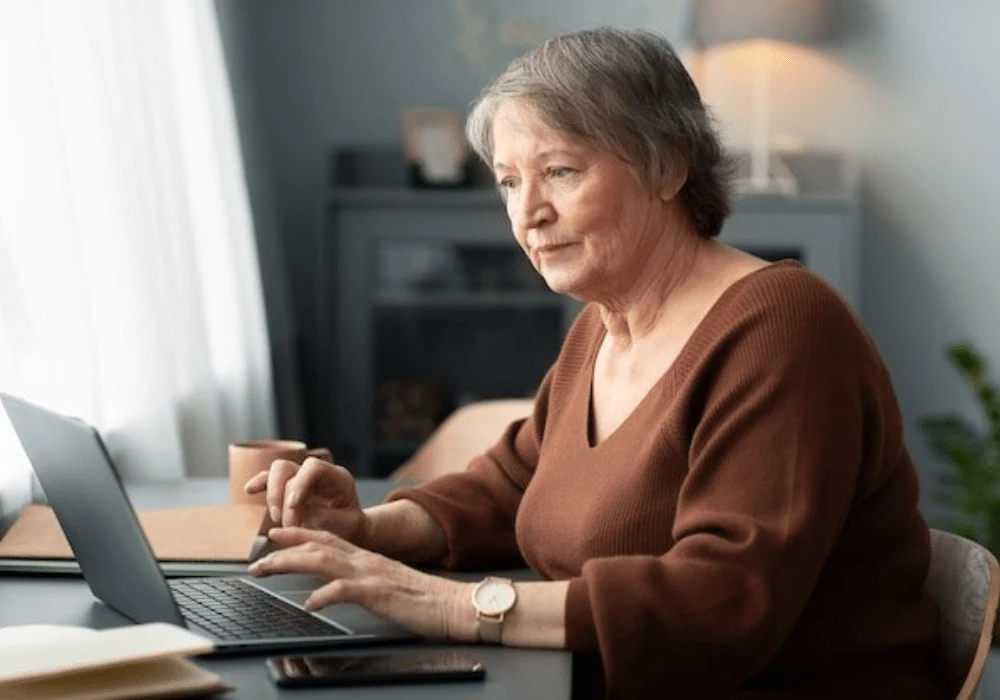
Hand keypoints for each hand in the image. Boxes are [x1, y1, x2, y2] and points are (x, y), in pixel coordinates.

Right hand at [243, 457, 369, 543]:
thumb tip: (297, 511)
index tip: (293, 506)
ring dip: (272, 497)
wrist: (351, 531)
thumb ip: (321, 516)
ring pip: (275, 473)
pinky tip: (249, 490)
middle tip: (284, 521)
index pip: (313, 467)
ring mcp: (301, 479)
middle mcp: (317, 474)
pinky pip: (269, 480)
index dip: (299, 484)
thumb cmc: (351, 527)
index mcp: (337, 477)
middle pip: (287, 467)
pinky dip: (259, 484)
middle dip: (280, 494)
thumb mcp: (344, 524)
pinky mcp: (288, 489)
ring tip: (278, 520)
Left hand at [248, 527, 477, 641]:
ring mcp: (371, 575)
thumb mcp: (386, 584)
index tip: (275, 534)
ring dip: (291, 562)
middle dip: (284, 547)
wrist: (454, 605)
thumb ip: (363, 580)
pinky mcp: (379, 594)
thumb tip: (338, 587)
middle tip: (256, 554)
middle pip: (318, 545)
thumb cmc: (423, 600)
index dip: (299, 534)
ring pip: (323, 560)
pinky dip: (324, 595)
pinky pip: (345, 591)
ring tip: (267, 569)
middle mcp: (366, 561)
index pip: (327, 538)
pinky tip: (309, 604)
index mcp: (367, 558)